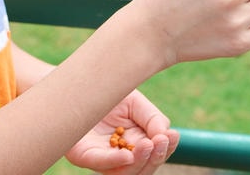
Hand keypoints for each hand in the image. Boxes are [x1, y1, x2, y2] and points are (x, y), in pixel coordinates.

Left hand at [64, 90, 178, 174]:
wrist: (77, 83)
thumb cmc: (107, 92)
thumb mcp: (135, 102)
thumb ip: (152, 117)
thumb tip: (165, 134)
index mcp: (135, 141)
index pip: (156, 151)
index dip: (167, 147)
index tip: (173, 135)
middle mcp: (120, 153)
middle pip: (144, 167)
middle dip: (156, 156)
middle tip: (161, 141)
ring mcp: (102, 156)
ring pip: (126, 171)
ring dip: (140, 161)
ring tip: (149, 144)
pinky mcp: (84, 155)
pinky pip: (101, 163)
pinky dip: (116, 161)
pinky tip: (128, 155)